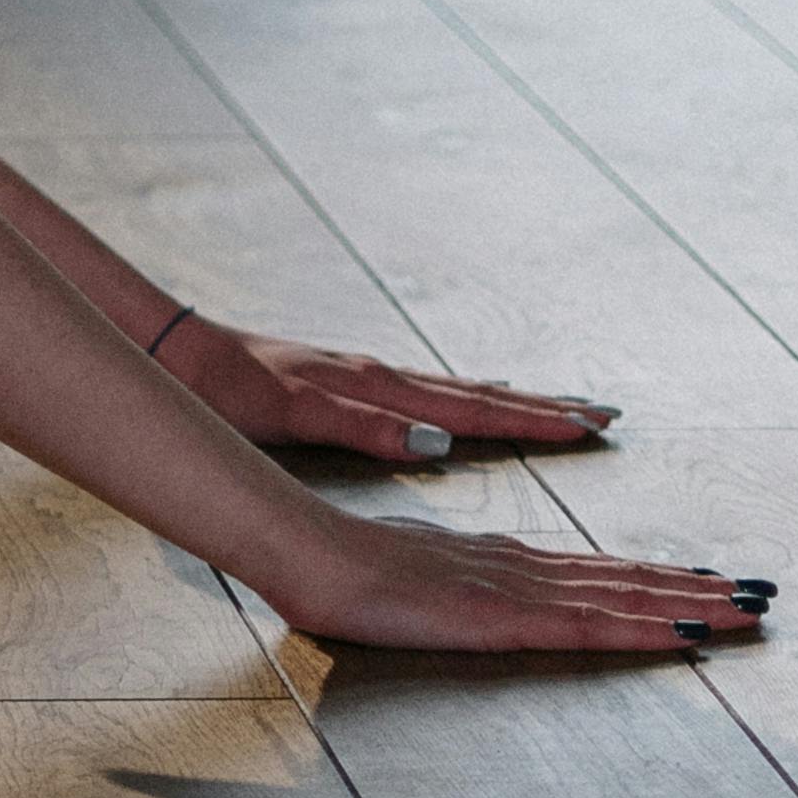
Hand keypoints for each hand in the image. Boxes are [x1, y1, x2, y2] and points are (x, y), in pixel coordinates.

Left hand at [160, 314, 621, 465]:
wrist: (191, 356)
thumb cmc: (240, 392)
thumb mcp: (300, 416)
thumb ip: (369, 428)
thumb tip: (440, 441)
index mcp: (384, 391)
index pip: (479, 409)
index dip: (537, 420)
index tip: (594, 422)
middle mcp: (388, 379)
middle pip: (484, 394)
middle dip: (545, 406)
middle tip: (605, 413)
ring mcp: (373, 379)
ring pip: (461, 391)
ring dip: (514, 401)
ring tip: (560, 406)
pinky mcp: (354, 385)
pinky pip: (433, 392)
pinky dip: (469, 400)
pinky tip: (471, 407)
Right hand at [280, 503, 773, 659]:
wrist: (314, 554)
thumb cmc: (349, 572)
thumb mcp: (418, 584)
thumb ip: (459, 587)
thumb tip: (485, 595)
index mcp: (508, 564)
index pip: (601, 573)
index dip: (662, 579)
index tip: (714, 583)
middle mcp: (528, 569)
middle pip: (630, 578)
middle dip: (699, 587)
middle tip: (763, 591)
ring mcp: (522, 589)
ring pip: (629, 596)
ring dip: (694, 601)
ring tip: (749, 605)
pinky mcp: (510, 616)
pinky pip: (596, 624)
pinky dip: (650, 625)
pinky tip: (689, 631)